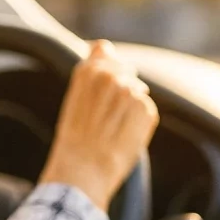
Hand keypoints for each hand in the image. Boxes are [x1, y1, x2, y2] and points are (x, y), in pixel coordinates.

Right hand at [40, 39, 159, 210]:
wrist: (83, 169)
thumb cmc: (73, 139)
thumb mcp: (74, 100)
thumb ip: (91, 75)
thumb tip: (105, 50)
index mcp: (86, 70)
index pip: (103, 50)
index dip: (105, 64)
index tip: (101, 83)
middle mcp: (109, 75)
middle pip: (124, 70)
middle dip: (120, 88)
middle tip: (106, 116)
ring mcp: (129, 91)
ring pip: (136, 90)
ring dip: (129, 107)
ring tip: (113, 128)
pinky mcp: (145, 108)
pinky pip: (146, 109)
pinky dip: (138, 121)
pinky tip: (123, 135)